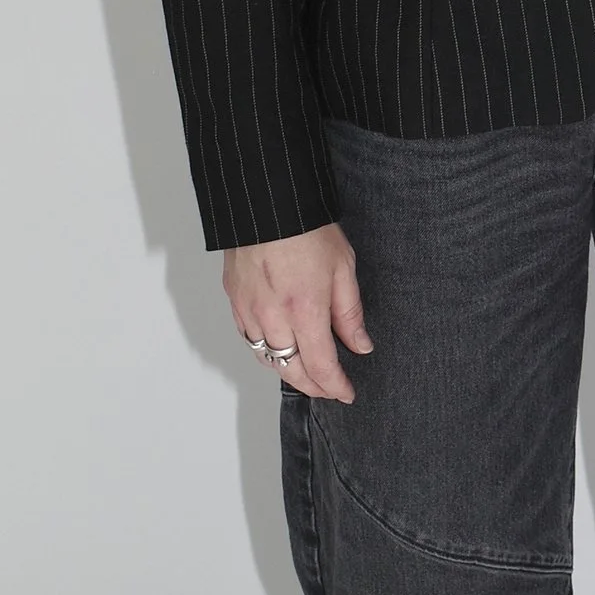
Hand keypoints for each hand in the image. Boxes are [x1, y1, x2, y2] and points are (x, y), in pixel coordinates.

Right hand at [222, 223, 370, 402]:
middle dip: (313, 386)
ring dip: (289, 371)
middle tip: (330, 389)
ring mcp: (248, 309)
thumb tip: (360, 345)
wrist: (267, 202)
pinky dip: (266, 352)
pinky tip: (280, 350)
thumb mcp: (343, 268)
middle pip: (291, 370)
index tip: (346, 392)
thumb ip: (350, 313)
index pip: (320, 365)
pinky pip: (249, 339)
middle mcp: (272, 316)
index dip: (335, 385)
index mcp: (304, 309)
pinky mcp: (234, 299)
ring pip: (267, 358)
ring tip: (308, 374)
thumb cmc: (307, 228)